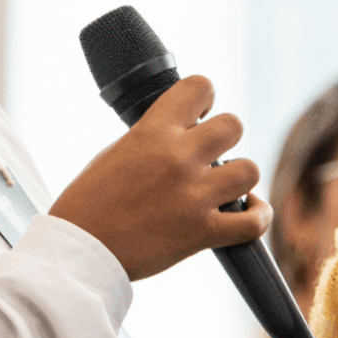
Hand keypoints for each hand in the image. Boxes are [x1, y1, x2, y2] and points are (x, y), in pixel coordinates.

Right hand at [49, 74, 269, 280]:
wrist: (79, 251)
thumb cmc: (89, 203)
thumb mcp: (117, 152)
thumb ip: (152, 138)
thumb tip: (180, 133)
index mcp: (152, 130)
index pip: (199, 86)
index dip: (205, 99)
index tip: (200, 114)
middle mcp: (178, 157)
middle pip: (233, 125)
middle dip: (224, 139)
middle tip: (210, 156)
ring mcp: (193, 195)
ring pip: (250, 170)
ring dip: (239, 178)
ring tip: (223, 188)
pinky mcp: (202, 232)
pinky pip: (254, 222)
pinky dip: (258, 217)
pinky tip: (250, 212)